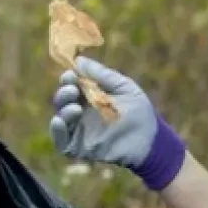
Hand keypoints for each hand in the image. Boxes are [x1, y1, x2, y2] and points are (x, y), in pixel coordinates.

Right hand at [48, 57, 186, 190]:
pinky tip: (59, 121)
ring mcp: (80, 130)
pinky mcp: (79, 147)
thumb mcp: (123, 87)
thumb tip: (79, 60)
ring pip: (60, 118)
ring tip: (76, 108)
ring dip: (62, 110)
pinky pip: (61, 141)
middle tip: (73, 89)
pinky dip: (56, 131)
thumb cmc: (139, 111)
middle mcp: (82, 112)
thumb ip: (102, 74)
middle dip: (64, 93)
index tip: (71, 75)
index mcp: (90, 96)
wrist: (150, 139)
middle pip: (63, 100)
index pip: (71, 85)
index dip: (69, 79)